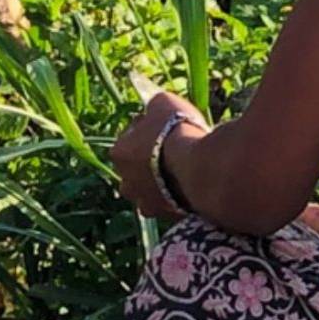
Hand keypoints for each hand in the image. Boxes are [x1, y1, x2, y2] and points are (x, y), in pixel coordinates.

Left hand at [109, 91, 206, 219]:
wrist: (200, 167)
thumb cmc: (177, 131)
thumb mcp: (162, 102)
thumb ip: (154, 107)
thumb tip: (154, 107)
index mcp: (118, 152)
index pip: (130, 136)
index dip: (148, 128)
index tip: (165, 124)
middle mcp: (125, 182)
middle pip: (137, 166)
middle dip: (151, 159)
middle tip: (174, 148)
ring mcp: (145, 203)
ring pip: (151, 189)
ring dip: (162, 180)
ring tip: (184, 169)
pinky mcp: (166, 216)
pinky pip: (171, 203)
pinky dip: (178, 195)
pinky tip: (193, 184)